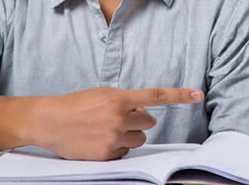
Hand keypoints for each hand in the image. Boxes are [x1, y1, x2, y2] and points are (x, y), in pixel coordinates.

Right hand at [26, 87, 203, 160]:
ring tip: (106, 130)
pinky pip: (125, 152)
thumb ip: (126, 100)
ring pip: (139, 139)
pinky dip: (116, 148)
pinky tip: (99, 141)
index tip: (199, 94)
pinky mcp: (107, 154)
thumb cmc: (77, 105)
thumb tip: (147, 114)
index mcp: (120, 98)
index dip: (180, 95)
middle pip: (148, 122)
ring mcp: (113, 138)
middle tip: (116, 118)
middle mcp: (119, 118)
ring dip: (129, 135)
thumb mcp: (103, 94)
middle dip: (137, 120)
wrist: (49, 121)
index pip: (157, 96)